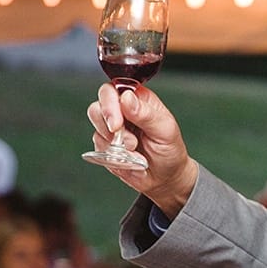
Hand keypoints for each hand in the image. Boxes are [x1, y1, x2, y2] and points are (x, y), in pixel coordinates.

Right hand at [86, 84, 198, 217]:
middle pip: (98, 105)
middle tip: (128, 141)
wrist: (165, 178)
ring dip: (114, 142)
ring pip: (96, 125)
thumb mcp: (165, 130)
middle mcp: (122, 110)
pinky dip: (113, 154)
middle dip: (108, 123)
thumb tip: (127, 98)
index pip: (115, 89)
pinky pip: (98, 145)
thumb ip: (146, 114)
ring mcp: (111, 127)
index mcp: (139, 100)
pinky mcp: (105, 144)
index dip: (111, 103)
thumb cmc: (170, 150)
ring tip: (134, 150)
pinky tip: (129, 158)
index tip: (117, 122)